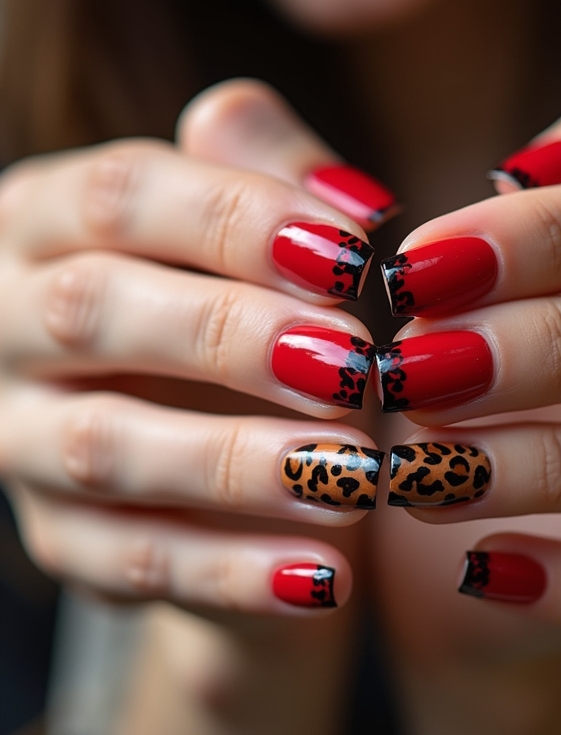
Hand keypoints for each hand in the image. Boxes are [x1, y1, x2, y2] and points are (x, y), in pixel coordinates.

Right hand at [0, 80, 398, 615]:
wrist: (218, 452)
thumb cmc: (245, 313)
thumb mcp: (262, 238)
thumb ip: (276, 182)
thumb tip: (297, 156)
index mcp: (49, 220)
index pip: (120, 194)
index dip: (234, 217)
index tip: (353, 252)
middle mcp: (9, 323)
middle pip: (94, 311)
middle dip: (227, 334)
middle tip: (351, 361)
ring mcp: (21, 440)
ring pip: (104, 447)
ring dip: (234, 464)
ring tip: (354, 476)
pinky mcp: (61, 541)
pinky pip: (133, 562)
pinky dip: (233, 573)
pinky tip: (326, 578)